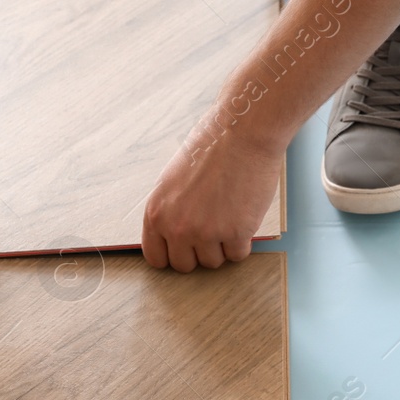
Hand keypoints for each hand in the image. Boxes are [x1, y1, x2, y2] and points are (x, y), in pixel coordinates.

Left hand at [141, 114, 281, 272]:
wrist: (242, 134)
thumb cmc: (210, 148)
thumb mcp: (173, 180)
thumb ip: (170, 211)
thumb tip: (174, 238)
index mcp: (156, 212)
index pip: (156, 258)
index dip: (173, 253)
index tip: (185, 247)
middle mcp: (177, 227)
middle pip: (185, 265)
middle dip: (199, 252)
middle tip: (212, 230)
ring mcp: (206, 232)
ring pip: (213, 263)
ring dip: (222, 246)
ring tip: (229, 216)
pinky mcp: (235, 233)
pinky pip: (238, 255)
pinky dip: (243, 242)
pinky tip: (243, 216)